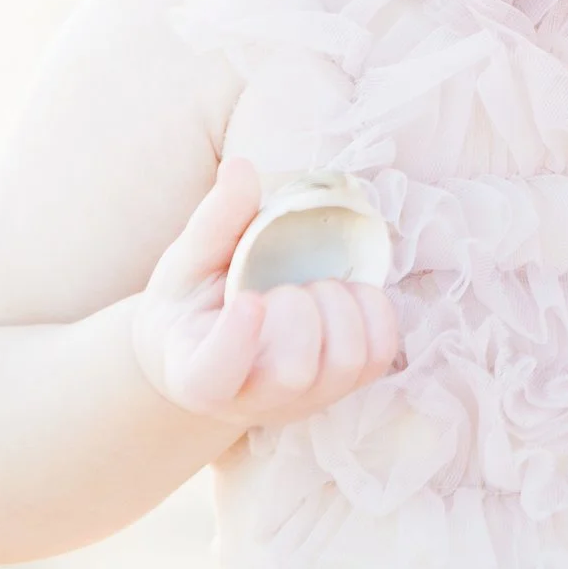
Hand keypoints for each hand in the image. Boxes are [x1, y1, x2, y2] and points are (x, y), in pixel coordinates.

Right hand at [128, 158, 399, 428]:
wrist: (214, 348)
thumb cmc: (194, 304)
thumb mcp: (188, 263)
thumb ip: (215, 221)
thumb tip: (240, 168)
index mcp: (196, 374)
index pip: (214, 376)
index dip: (236, 342)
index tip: (251, 299)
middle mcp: (254, 400)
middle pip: (293, 370)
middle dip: (300, 309)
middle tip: (284, 286)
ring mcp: (304, 400)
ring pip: (345, 364)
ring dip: (341, 309)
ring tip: (316, 286)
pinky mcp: (344, 386)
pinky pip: (379, 355)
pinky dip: (375, 312)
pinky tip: (347, 291)